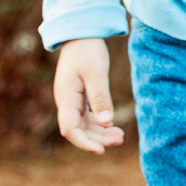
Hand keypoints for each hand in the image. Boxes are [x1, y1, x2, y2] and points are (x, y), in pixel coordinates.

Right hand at [53, 38, 123, 153]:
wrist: (81, 35)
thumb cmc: (88, 51)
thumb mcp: (96, 73)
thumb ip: (100, 97)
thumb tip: (106, 121)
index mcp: (66, 97)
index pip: (70, 129)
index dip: (84, 142)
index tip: (102, 150)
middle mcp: (66, 102)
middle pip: (78, 130)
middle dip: (97, 139)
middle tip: (120, 139)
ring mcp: (72, 100)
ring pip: (84, 125)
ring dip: (100, 133)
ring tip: (120, 136)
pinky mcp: (79, 97)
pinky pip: (87, 117)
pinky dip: (99, 124)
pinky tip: (113, 126)